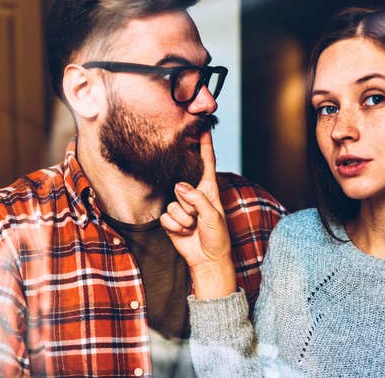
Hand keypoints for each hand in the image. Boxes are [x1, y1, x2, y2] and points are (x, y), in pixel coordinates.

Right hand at [160, 131, 236, 298]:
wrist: (207, 259)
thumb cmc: (217, 237)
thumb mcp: (213, 216)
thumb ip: (197, 199)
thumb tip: (179, 187)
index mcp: (210, 189)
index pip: (206, 161)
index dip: (204, 144)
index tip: (202, 125)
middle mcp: (194, 194)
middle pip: (182, 182)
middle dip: (187, 197)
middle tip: (197, 216)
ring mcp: (181, 205)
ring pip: (174, 203)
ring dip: (184, 218)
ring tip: (193, 227)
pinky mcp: (170, 218)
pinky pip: (166, 215)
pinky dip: (175, 226)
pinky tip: (184, 232)